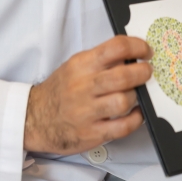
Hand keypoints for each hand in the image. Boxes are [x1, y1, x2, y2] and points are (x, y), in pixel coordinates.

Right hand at [24, 36, 152, 154]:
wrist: (34, 118)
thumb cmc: (62, 90)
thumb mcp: (76, 66)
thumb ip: (103, 60)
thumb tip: (135, 55)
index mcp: (82, 65)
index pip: (116, 48)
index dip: (138, 47)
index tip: (146, 52)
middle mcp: (83, 87)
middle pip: (123, 77)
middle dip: (143, 73)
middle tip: (147, 73)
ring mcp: (86, 112)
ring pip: (124, 101)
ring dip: (136, 97)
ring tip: (134, 95)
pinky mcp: (91, 133)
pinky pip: (123, 127)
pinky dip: (136, 119)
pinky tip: (135, 113)